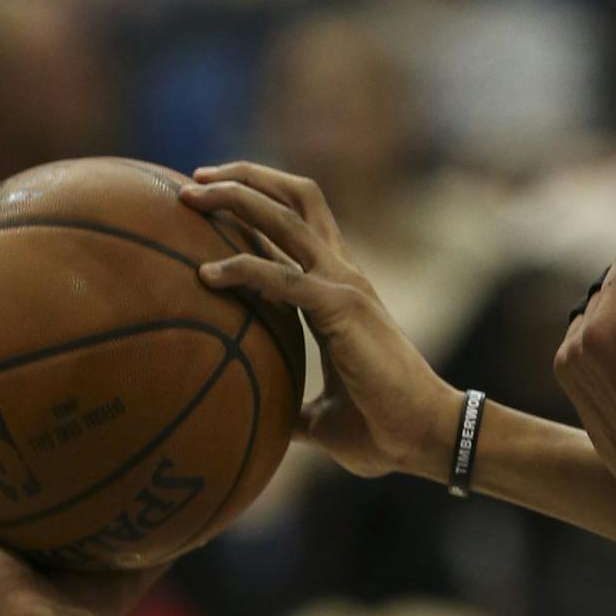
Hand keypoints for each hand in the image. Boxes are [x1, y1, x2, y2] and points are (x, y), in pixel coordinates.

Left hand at [179, 163, 460, 479]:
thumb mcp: (324, 418)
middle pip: (294, 199)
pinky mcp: (342, 307)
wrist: (427, 436)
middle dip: (243, 179)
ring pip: (286, 216)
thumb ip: (293, 409)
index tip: (212, 201)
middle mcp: (344, 275)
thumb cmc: (383, 430)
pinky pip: (281, 275)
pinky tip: (205, 275)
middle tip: (194, 182)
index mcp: (341, 291)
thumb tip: (264, 426)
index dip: (258, 202)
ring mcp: (345, 285)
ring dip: (235, 198)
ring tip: (188, 197)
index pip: (300, 223)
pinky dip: (241, 267)